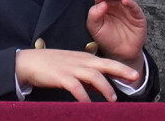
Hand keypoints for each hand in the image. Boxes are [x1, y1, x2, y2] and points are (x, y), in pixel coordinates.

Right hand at [15, 48, 137, 101]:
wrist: (29, 62)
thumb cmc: (51, 65)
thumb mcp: (72, 67)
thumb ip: (86, 76)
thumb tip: (100, 87)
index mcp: (84, 58)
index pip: (106, 62)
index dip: (121, 68)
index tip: (134, 75)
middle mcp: (80, 61)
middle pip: (105, 64)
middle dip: (121, 70)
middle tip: (135, 78)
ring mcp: (71, 68)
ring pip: (94, 76)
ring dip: (105, 88)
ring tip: (113, 100)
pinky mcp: (61, 76)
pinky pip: (76, 87)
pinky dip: (84, 96)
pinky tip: (88, 105)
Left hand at [86, 0, 146, 74]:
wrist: (119, 54)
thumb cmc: (106, 38)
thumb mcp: (94, 27)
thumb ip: (93, 15)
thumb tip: (101, 4)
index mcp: (104, 3)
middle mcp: (116, 3)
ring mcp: (127, 8)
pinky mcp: (137, 16)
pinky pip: (135, 7)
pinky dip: (131, 2)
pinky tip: (125, 1)